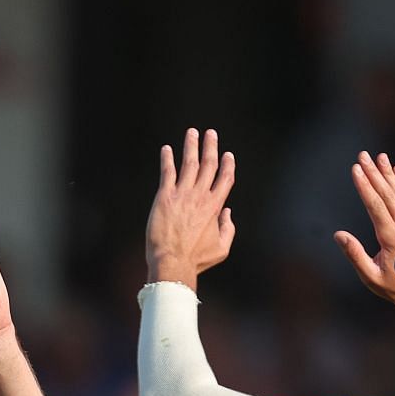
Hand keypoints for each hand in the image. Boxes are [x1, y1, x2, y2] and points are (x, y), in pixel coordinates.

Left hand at [145, 128, 236, 289]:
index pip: (225, 178)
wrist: (172, 262)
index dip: (227, 165)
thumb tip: (228, 212)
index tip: (227, 155)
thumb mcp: (221, 248)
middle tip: (210, 133)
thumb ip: (228, 228)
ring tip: (192, 133)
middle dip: (210, 147)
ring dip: (191, 146)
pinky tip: (166, 149)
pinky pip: (167, 172)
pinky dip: (167, 159)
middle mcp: (201, 196)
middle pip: (208, 164)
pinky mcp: (165, 197)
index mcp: (215, 207)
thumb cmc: (196, 259)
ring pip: (189, 163)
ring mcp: (183, 194)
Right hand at [335, 151, 394, 322]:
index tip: (356, 169)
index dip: (365, 186)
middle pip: (387, 194)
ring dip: (388, 174)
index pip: (375, 205)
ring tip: (379, 157)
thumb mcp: (370, 276)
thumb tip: (339, 235)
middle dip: (374, 173)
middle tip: (363, 155)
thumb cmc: (394, 287)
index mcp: (391, 237)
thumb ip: (355, 254)